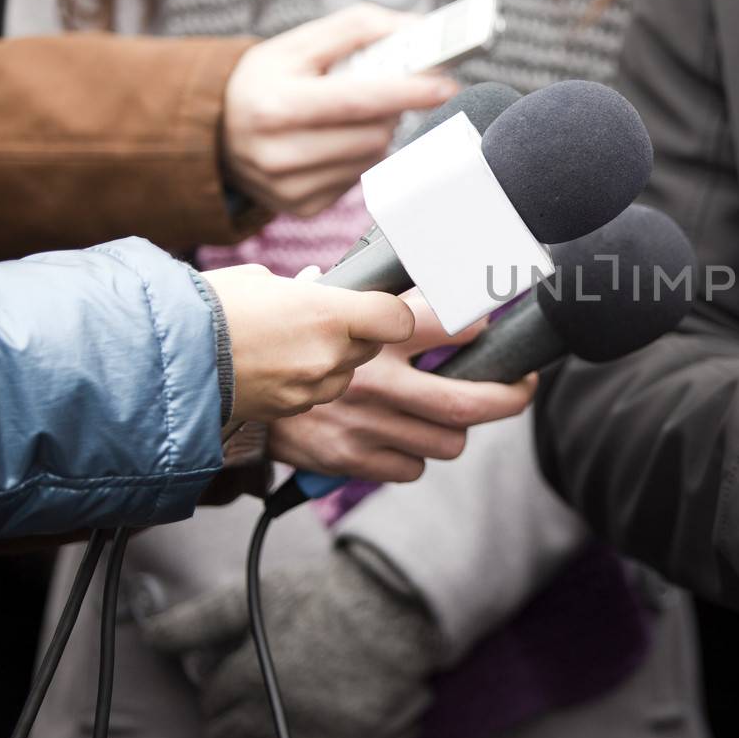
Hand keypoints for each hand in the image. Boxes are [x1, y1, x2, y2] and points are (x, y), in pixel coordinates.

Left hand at [141, 548, 438, 737]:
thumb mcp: (257, 594)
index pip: (210, 702)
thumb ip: (199, 618)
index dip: (218, 695)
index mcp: (246, 675)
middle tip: (242, 723)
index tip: (233, 689)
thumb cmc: (328, 594)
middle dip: (225, 734)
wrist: (398, 608)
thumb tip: (151, 635)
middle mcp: (270, 713)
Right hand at [203, 264, 413, 424]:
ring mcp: (312, 388)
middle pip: (372, 346)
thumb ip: (304, 290)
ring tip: (287, 345)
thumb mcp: (260, 281)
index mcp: (326, 313)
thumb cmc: (206, 310)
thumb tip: (319, 287)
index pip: (397, 319)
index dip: (392, 313)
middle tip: (319, 321)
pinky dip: (305, 383)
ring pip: (344, 374)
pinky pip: (317, 395)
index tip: (382, 309)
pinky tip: (274, 368)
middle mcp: (327, 354)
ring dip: (330, 361)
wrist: (161, 358)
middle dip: (354, 334)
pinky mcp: (293, 411)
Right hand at [223, 4, 457, 216]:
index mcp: (273, 105)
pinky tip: (334, 141)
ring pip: (371, 158)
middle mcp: (278, 153)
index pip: (357, 100)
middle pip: (373, 133)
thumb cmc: (265, 82)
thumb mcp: (297, 44)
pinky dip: (358, 156)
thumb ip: (357, 29)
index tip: (445, 84)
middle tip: (383, 90)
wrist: (218, 132)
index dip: (406, 91)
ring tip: (348, 115)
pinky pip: (358, 180)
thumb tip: (416, 29)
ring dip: (376, 131)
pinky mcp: (302, 207)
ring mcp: (290, 187)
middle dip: (390, 108)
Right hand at [267, 292, 537, 483]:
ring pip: (448, 441)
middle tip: (523, 385)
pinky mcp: (349, 459)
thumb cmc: (271, 330)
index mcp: (370, 332)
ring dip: (456, 428)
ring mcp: (365, 425)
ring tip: (452, 411)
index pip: (449, 325)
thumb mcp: (318, 294)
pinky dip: (415, 455)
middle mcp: (376, 381)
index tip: (491, 327)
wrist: (215, 379)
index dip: (480, 326)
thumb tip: (417, 269)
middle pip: (469, 401)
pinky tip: (405, 435)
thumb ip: (367, 292)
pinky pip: (411, 468)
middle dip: (511, 396)